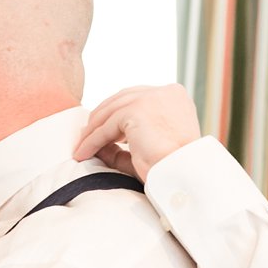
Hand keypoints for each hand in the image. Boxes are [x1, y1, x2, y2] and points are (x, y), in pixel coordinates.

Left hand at [73, 84, 201, 180]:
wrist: (185, 175)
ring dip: (93, 132)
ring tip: (82, 148)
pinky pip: (106, 127)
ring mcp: (151, 98)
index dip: (119, 112)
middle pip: (122, 99)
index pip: (139, 97)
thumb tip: (100, 144)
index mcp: (175, 96)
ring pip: (111, 112)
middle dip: (102, 118)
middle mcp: (164, 92)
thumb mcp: (152, 149)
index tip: (105, 129)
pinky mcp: (136, 110)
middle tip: (87, 137)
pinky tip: (83, 153)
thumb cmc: (174, 168)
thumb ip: (128, 143)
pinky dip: (92, 141)